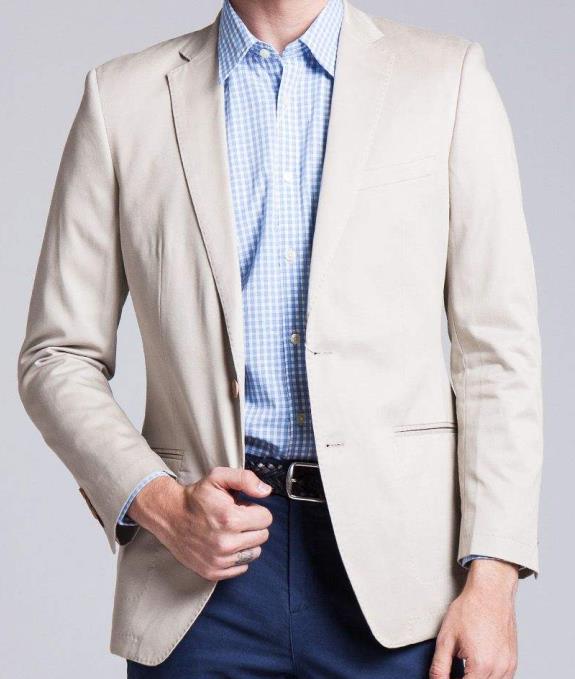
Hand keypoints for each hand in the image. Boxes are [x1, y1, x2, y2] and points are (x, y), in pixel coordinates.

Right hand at [128, 467, 273, 580]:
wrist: (169, 516)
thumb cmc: (196, 497)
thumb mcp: (218, 477)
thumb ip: (245, 479)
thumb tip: (266, 491)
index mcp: (230, 518)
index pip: (266, 518)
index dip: (255, 510)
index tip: (242, 508)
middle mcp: (226, 543)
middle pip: (262, 536)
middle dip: (252, 525)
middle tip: (235, 518)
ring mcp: (219, 560)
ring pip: (254, 552)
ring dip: (246, 541)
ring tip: (230, 531)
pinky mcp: (213, 572)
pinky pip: (242, 567)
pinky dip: (237, 556)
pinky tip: (224, 544)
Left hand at [429, 559, 518, 678]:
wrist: (490, 591)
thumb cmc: (470, 609)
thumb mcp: (446, 637)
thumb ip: (440, 666)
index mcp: (480, 665)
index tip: (446, 677)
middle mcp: (498, 669)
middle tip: (455, 670)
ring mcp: (508, 666)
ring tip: (465, 668)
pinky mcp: (513, 661)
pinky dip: (490, 677)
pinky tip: (478, 667)